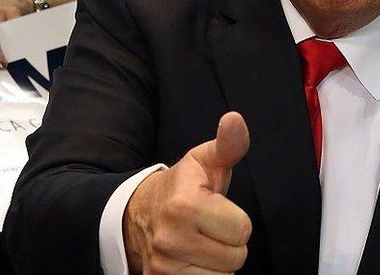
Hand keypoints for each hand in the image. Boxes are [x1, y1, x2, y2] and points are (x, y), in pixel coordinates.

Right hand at [124, 112, 251, 273]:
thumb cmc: (182, 187)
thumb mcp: (204, 160)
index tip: (218, 211)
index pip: (242, 230)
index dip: (236, 221)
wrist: (137, 213)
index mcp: (185, 204)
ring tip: (203, 244)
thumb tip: (235, 120)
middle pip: (235, 257)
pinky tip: (195, 261)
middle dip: (229, 244)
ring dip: (218, 265)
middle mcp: (171, 237)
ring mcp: (163, 266)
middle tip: (211, 229)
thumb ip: (228, 144)